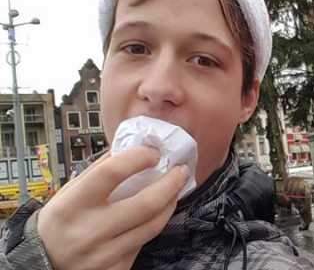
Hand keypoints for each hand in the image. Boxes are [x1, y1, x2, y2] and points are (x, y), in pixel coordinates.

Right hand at [38, 146, 188, 269]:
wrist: (42, 263)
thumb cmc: (60, 221)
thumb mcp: (69, 192)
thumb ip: (100, 170)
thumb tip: (133, 146)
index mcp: (73, 205)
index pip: (111, 172)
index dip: (138, 158)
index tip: (153, 152)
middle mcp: (89, 231)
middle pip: (144, 204)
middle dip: (170, 183)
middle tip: (180, 170)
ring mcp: (103, 255)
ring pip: (152, 226)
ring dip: (169, 204)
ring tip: (174, 189)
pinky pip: (143, 244)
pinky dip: (152, 225)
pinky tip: (156, 214)